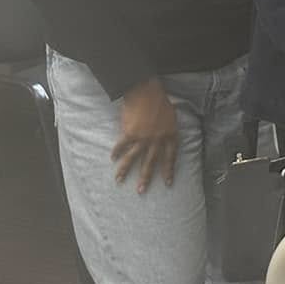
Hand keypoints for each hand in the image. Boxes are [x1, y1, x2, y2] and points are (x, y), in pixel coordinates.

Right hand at [112, 76, 178, 192]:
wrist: (146, 92)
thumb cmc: (160, 102)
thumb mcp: (172, 117)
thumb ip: (169, 130)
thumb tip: (165, 138)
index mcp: (170, 135)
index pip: (170, 157)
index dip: (169, 170)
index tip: (167, 183)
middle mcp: (157, 139)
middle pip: (152, 162)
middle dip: (146, 177)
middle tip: (141, 190)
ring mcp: (143, 138)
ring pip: (134, 158)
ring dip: (126, 170)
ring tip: (119, 181)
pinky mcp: (130, 133)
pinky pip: (122, 146)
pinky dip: (116, 152)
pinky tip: (112, 159)